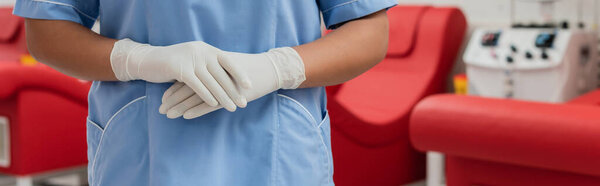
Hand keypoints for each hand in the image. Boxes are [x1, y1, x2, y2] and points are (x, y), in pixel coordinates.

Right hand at [110, 39, 251, 110]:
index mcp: (207, 49)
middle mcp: (201, 52)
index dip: (239, 74)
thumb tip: (228, 77)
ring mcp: (191, 59)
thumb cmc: (175, 63)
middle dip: (233, 91)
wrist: (149, 60)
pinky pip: (197, 85)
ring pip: (211, 82)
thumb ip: (210, 65)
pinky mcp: (180, 69)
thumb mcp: (195, 60)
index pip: (228, 62)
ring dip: (222, 97)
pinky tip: (213, 105)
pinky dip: (206, 95)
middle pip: (221, 75)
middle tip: (243, 103)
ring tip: (231, 108)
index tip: (249, 86)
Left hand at [158, 47, 304, 118]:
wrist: (267, 70)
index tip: (162, 99)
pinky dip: (196, 110)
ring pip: (195, 98)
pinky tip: (186, 116)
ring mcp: (220, 86)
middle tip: (161, 110)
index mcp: (210, 68)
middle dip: (172, 101)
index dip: (173, 90)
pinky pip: (209, 104)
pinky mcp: (229, 95)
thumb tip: (198, 81)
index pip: (186, 79)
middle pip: (187, 89)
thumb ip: (212, 74)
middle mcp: (212, 76)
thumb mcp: (227, 69)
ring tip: (168, 115)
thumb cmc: (247, 70)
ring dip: (180, 107)